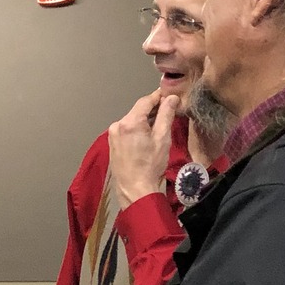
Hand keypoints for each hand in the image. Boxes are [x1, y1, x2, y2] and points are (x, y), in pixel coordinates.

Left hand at [107, 90, 178, 208]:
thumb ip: (166, 115)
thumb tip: (171, 99)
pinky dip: (137, 128)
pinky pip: (127, 129)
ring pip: (132, 120)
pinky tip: (147, 135)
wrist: (135, 189)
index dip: (158, 96)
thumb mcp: (162, 138)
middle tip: (168, 109)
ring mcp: (113, 135)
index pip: (145, 101)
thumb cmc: (150, 166)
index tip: (169, 95)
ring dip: (145, 119)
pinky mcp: (112, 143)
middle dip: (153, 109)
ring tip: (160, 124)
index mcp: (130, 123)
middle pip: (138, 110)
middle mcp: (117, 126)